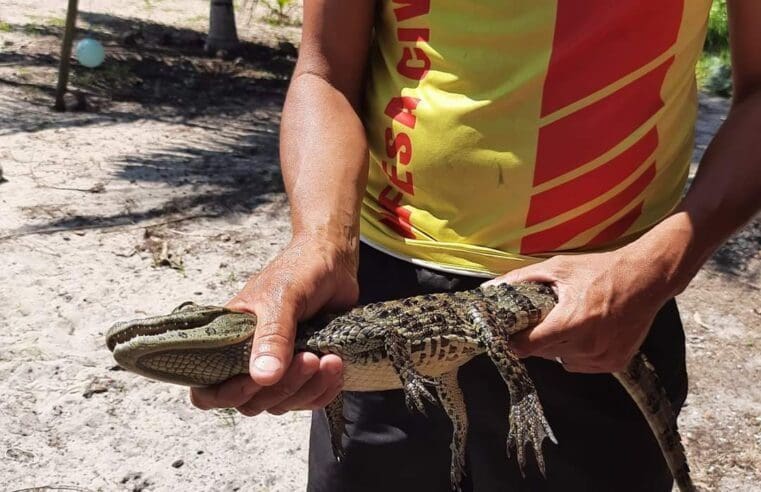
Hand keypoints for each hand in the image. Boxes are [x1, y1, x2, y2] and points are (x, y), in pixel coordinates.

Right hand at [189, 234, 358, 414]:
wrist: (334, 262)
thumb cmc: (300, 271)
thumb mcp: (282, 298)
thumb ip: (272, 337)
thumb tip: (263, 377)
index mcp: (227, 340)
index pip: (208, 390)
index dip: (228, 395)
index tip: (258, 380)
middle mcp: (248, 359)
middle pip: (252, 402)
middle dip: (283, 388)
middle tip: (309, 359)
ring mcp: (278, 367)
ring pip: (282, 403)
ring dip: (308, 389)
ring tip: (331, 360)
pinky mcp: (304, 371)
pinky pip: (309, 398)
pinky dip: (324, 390)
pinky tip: (336, 367)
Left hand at [485, 247, 671, 373]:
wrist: (646, 278)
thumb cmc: (600, 270)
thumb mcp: (558, 268)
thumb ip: (521, 280)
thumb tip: (490, 287)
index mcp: (570, 322)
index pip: (527, 346)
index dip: (514, 340)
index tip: (509, 332)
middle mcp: (587, 345)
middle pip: (543, 353)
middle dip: (538, 338)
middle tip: (544, 318)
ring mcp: (602, 358)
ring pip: (562, 360)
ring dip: (558, 346)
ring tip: (569, 321)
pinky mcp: (614, 364)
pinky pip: (581, 365)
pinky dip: (577, 352)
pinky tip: (586, 331)